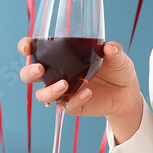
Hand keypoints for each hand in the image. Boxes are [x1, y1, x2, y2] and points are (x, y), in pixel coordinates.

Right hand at [18, 38, 143, 141]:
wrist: (127, 92)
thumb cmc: (116, 69)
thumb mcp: (117, 56)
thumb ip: (114, 50)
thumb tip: (109, 47)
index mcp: (61, 57)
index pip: (36, 50)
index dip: (26, 47)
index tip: (26, 47)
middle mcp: (57, 74)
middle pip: (29, 75)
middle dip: (29, 72)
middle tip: (40, 69)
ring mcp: (63, 91)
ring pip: (42, 95)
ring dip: (49, 90)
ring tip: (64, 84)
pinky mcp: (73, 106)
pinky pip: (67, 106)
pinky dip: (75, 99)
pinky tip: (87, 92)